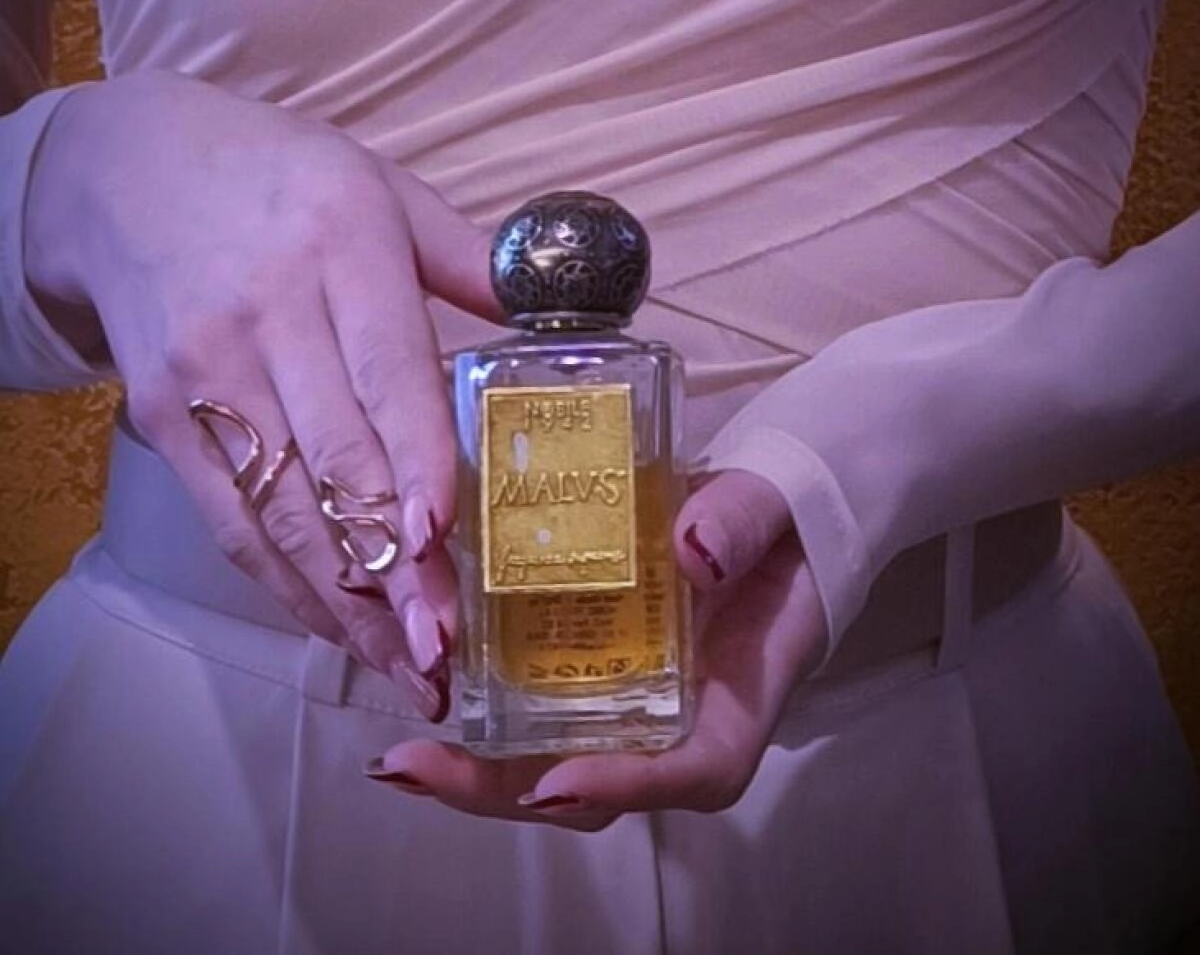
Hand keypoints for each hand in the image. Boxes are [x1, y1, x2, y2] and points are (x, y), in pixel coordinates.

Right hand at [24, 70, 500, 716]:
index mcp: (343, 247)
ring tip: (405, 669)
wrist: (127, 173)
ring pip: (280, 504)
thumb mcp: (383, 188)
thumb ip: (470, 257)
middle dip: (392, 563)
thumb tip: (560, 311)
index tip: (445, 534)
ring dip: (344, 599)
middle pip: (335, 456)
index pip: (386, 366)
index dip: (414, 457)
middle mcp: (269, 314)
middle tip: (443, 649)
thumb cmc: (281, 179)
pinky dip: (283, 581)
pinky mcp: (162, 414)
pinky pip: (229, 514)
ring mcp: (205, 369)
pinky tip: (337, 626)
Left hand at [366, 470, 827, 824]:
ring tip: (397, 757)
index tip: (554, 783)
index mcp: (734, 700)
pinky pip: (534, 707)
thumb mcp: (770, 512)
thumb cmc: (780, 526)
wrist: (768, 516)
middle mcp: (673, 723)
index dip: (624, 786)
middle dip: (501, 791)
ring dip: (473, 767)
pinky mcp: (592, 671)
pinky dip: (479, 710)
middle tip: (416, 767)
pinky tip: (423, 689)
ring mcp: (626, 704)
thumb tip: (694, 550)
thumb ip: (741, 523)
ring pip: (550, 759)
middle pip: (591, 786)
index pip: (691, 769)